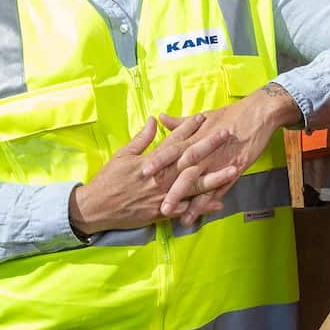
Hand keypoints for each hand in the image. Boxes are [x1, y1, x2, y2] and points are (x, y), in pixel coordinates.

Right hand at [68, 115, 239, 235]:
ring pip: (193, 186)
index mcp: (151, 161)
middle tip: (226, 134)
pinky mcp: (161, 212)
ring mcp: (163, 196)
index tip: (204, 117)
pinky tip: (219, 202)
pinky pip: (186, 209)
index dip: (189, 128)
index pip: (174, 141)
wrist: (96, 208)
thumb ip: (141, 139)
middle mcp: (160, 177)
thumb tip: (152, 120)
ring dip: (214, 177)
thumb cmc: (108, 180)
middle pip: (188, 159)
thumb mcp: (122, 155)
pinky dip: (202, 206)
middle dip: (209, 146)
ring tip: (233, 169)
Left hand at [141, 83, 301, 225]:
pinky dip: (212, 201)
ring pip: (202, 184)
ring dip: (191, 202)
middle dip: (172, 190)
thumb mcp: (204, 116)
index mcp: (195, 137)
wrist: (258, 114)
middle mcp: (205, 151)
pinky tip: (203, 213)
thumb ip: (181, 123)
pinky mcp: (235, 169)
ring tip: (180, 218)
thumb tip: (161, 118)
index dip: (158, 161)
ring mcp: (220, 162)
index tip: (143, 171)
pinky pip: (222, 188)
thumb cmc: (230, 114)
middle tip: (159, 206)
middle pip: (185, 172)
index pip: (172, 150)